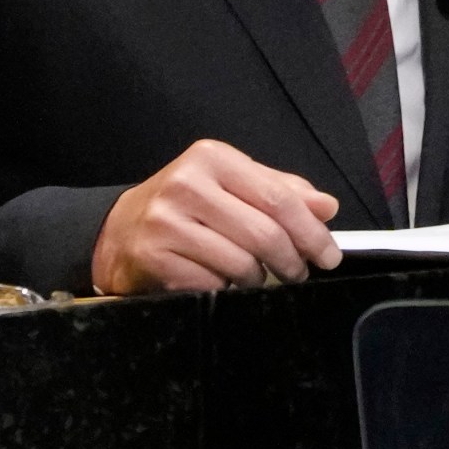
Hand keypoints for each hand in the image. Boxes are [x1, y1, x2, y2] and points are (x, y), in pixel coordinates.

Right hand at [91, 140, 343, 293]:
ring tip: (252, 274)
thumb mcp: (231, 185)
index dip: (311, 231)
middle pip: (264, 233)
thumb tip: (326, 207)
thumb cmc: (185, 206)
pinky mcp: (154, 257)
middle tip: (299, 273)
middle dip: (291, 261)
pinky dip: (225, 289)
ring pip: (241, 263)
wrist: (119, 231)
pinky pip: (212, 284)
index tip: (329, 255)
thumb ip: (279, 191)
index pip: (278, 198)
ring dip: (257, 278)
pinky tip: (220, 280)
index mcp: (212, 158)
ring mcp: (167, 222)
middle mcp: (187, 184)